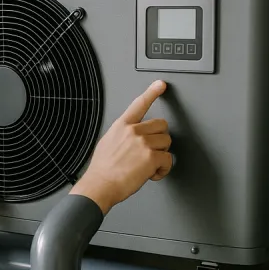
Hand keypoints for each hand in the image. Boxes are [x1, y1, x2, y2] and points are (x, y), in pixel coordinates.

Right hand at [70, 80, 173, 213]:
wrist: (100, 185)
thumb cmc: (102, 169)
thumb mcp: (107, 143)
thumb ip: (123, 135)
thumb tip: (132, 138)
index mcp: (121, 126)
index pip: (139, 104)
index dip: (152, 92)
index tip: (160, 84)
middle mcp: (133, 131)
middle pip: (162, 126)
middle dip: (159, 139)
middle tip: (149, 151)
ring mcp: (143, 143)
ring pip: (166, 143)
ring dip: (161, 155)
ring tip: (147, 165)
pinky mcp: (151, 157)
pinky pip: (168, 160)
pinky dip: (162, 169)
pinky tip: (151, 173)